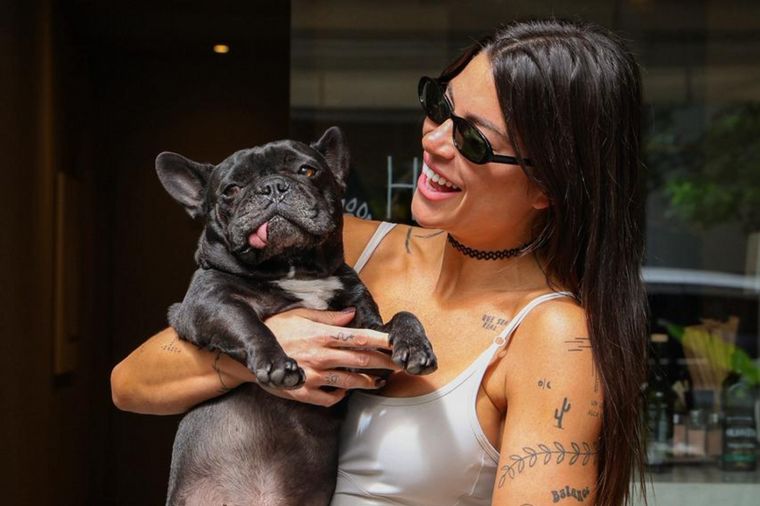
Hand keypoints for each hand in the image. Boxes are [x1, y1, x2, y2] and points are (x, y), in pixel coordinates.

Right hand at [232, 307, 399, 406]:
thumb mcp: (300, 315)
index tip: (398, 344)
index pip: (361, 338)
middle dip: (385, 363)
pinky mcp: (304, 393)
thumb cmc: (275, 329)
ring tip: (380, 380)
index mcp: (322, 335)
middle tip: (402, 365)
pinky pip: (331, 398)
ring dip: (369, 382)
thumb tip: (352, 314)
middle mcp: (321, 356)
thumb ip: (329, 317)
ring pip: (351, 382)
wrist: (247, 353)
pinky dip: (342, 394)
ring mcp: (313, 377)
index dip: (383, 342)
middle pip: (362, 361)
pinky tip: (346, 389)